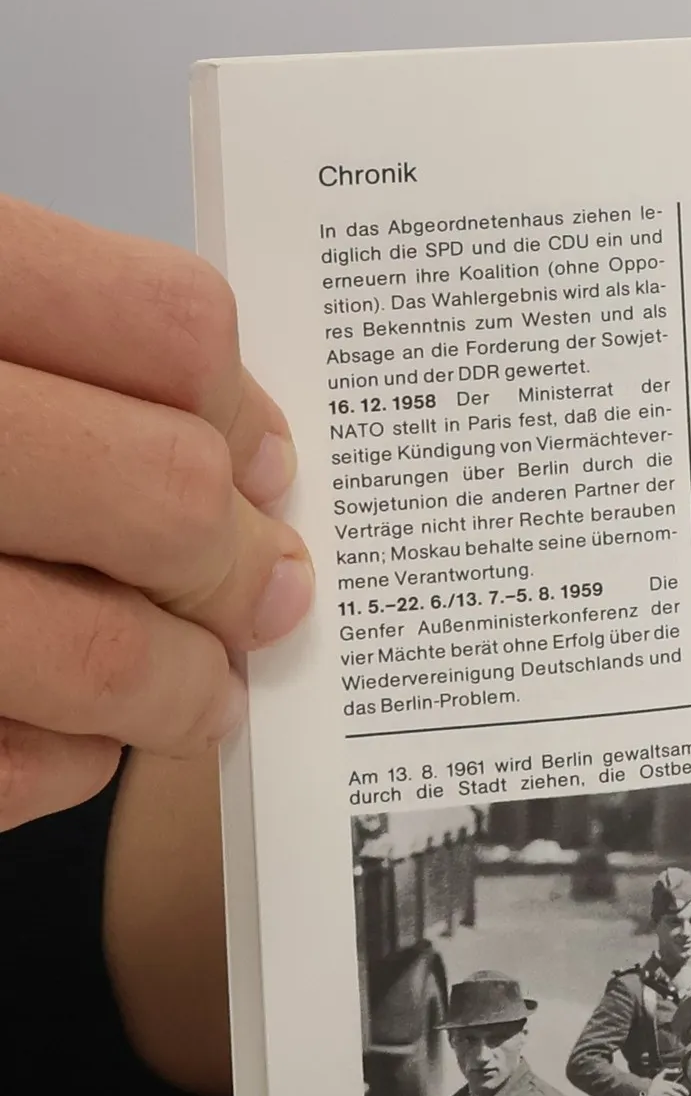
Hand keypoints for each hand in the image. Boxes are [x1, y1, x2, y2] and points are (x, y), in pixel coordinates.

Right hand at [0, 194, 312, 828]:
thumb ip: (53, 346)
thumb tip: (250, 459)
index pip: (165, 327)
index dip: (242, 411)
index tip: (261, 469)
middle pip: (163, 492)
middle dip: (237, 567)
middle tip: (256, 595)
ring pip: (103, 654)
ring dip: (181, 688)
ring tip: (192, 691)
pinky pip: (16, 767)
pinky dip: (66, 762)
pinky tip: (56, 734)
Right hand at [642, 1073, 689, 1095]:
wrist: (643, 1089)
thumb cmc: (654, 1083)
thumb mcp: (660, 1075)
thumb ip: (669, 1071)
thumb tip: (678, 1070)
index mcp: (667, 1084)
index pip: (679, 1087)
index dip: (685, 1090)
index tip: (687, 1094)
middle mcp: (666, 1090)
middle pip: (677, 1095)